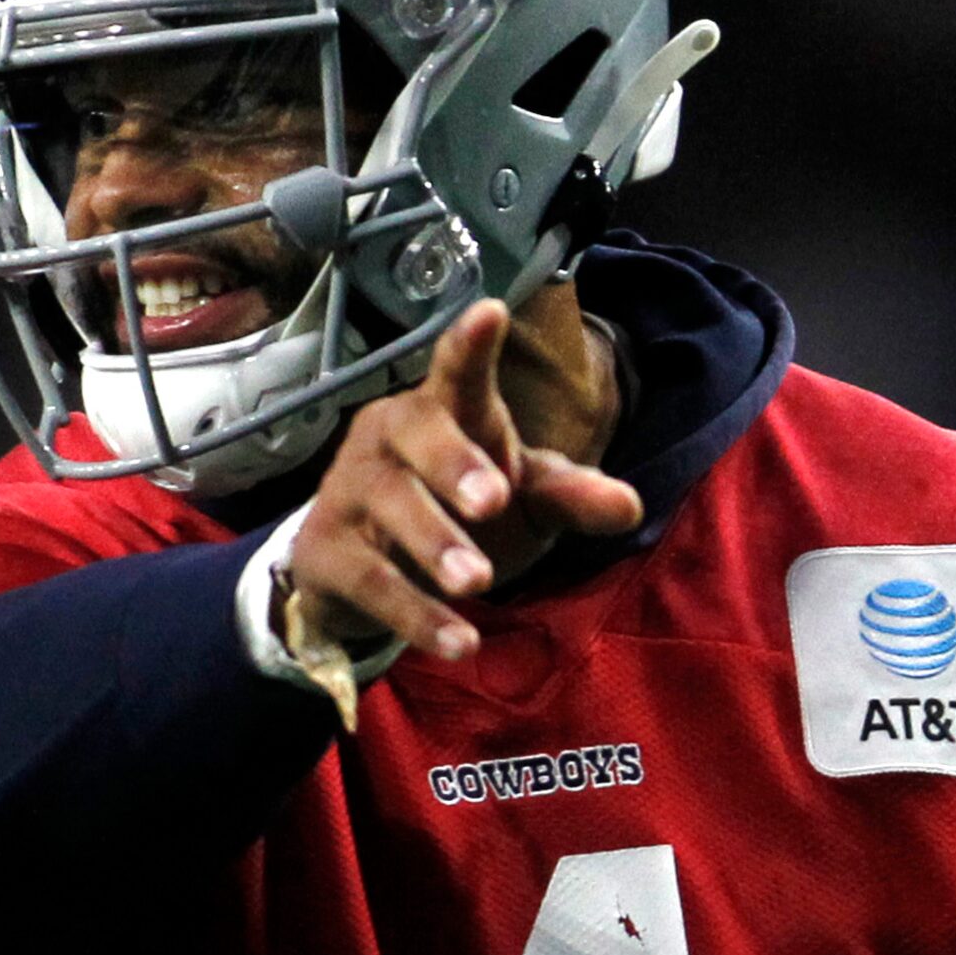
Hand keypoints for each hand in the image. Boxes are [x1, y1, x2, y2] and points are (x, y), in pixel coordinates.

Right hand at [287, 298, 642, 660]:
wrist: (356, 575)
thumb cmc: (453, 511)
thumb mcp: (522, 502)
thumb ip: (570, 498)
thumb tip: (630, 505)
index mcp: (441, 412)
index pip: (455, 372)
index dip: (470, 345)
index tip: (490, 312)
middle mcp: (388, 437)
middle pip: (417, 435)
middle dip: (454, 463)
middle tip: (493, 500)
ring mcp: (349, 491)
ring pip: (390, 509)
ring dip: (435, 546)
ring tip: (479, 585)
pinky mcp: (325, 552)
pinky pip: (370, 580)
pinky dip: (415, 613)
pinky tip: (458, 642)